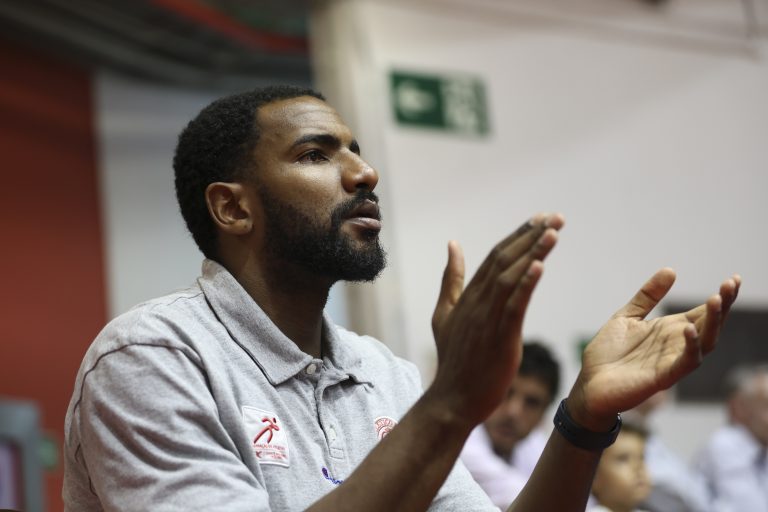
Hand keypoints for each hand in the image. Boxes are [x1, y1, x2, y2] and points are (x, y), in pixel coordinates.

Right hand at [427, 213, 564, 428]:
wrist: (453, 398)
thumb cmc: (454, 359)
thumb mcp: (445, 314)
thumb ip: (451, 279)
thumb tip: (452, 244)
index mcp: (469, 295)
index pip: (496, 256)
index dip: (519, 235)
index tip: (540, 218)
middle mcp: (477, 301)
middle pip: (505, 260)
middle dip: (531, 236)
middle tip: (555, 216)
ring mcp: (487, 318)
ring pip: (511, 277)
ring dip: (533, 252)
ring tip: (554, 231)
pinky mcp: (499, 337)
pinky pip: (514, 306)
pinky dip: (526, 284)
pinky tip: (540, 266)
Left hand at [568, 268, 740, 429]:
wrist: (590, 383)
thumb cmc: (608, 353)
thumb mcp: (627, 317)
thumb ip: (648, 296)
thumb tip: (671, 270)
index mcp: (669, 330)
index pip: (702, 312)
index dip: (720, 297)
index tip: (734, 278)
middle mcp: (676, 345)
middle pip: (709, 325)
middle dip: (722, 305)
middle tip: (731, 283)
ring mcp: (672, 361)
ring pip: (705, 343)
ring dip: (713, 322)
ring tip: (716, 300)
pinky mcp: (662, 377)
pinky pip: (685, 363)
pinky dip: (691, 347)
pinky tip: (689, 329)